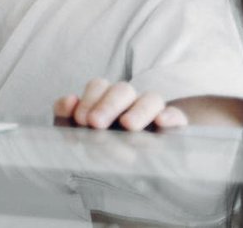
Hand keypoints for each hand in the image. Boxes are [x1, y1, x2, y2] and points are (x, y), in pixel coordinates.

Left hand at [54, 79, 187, 131]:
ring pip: (151, 98)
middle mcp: (131, 100)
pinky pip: (177, 115)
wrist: (138, 156)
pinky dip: (171, 116)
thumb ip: (66, 115)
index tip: (82, 121)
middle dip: (107, 105)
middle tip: (95, 124)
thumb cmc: (103, 140)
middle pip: (123, 90)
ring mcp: (153, 111)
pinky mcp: (174, 126)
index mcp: (107, 97)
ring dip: (138, 110)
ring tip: (127, 125)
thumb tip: (69, 100)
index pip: (99, 86)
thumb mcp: (79, 130)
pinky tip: (161, 122)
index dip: (89, 100)